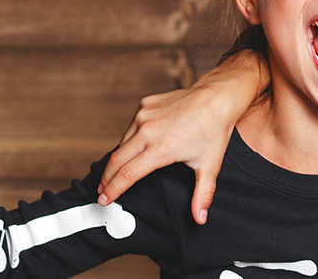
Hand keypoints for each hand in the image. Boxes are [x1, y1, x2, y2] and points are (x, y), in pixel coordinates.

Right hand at [97, 50, 268, 223]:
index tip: (104, 199)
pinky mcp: (145, 104)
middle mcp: (148, 131)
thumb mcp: (210, 166)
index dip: (113, 189)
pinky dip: (130, 139)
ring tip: (115, 173)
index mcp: (161, 149)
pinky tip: (133, 148)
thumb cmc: (214, 132)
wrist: (217, 97)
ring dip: (117, 159)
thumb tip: (200, 219)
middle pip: (117, 160)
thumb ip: (202, 195)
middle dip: (106, 178)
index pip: (128, 175)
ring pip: (123, 142)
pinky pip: (131, 126)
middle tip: (101, 191)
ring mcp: (144, 115)